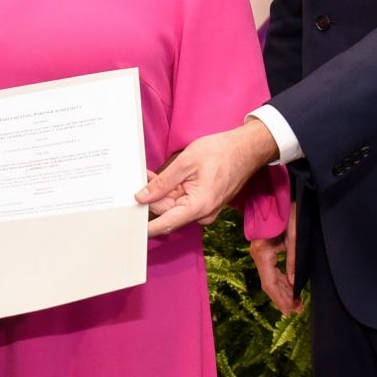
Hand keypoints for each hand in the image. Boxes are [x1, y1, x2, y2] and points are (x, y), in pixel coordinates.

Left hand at [138, 119, 278, 234]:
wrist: (247, 149)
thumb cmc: (222, 152)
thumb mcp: (186, 163)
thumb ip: (162, 183)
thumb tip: (143, 197)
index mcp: (198, 206)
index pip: (166, 224)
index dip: (146, 226)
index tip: (129, 226)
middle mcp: (202, 213)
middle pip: (167, 212)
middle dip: (152, 198)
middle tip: (137, 180)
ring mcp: (205, 209)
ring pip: (174, 206)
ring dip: (161, 192)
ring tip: (150, 174)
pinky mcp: (205, 203)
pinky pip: (183, 201)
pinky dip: (172, 191)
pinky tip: (163, 178)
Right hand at [248, 209, 299, 315]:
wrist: (278, 194)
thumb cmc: (288, 212)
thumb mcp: (295, 236)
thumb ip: (293, 260)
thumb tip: (294, 282)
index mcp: (263, 253)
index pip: (270, 284)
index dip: (280, 300)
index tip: (289, 312)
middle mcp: (258, 254)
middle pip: (269, 284)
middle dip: (283, 298)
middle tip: (298, 310)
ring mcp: (261, 252)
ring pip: (271, 278)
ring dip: (283, 291)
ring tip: (296, 303)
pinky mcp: (266, 248)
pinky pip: (272, 270)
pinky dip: (282, 281)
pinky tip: (291, 287)